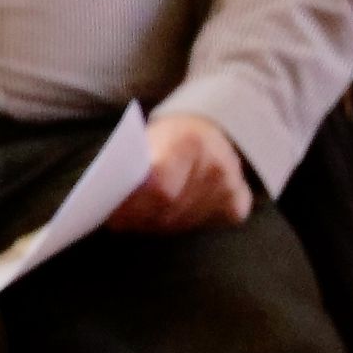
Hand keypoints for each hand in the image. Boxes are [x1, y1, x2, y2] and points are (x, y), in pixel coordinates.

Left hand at [104, 111, 249, 233]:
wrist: (211, 128)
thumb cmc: (170, 136)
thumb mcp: (149, 140)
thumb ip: (135, 172)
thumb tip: (116, 216)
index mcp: (189, 142)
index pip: (160, 188)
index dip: (135, 206)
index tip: (113, 216)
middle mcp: (216, 165)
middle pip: (170, 209)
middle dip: (140, 218)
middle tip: (120, 220)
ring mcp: (230, 185)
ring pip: (184, 221)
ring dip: (158, 224)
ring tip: (140, 217)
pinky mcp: (239, 202)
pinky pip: (203, 224)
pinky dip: (182, 223)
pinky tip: (169, 215)